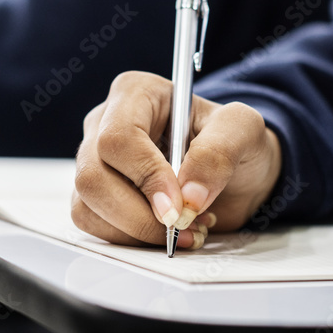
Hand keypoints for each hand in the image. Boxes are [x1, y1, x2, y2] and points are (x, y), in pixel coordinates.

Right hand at [72, 71, 282, 248]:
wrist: (237, 173)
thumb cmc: (234, 142)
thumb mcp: (244, 131)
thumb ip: (219, 152)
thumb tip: (187, 195)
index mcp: (136, 93)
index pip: (118, 138)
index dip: (147, 177)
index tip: (179, 205)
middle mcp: (105, 123)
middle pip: (92, 177)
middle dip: (139, 214)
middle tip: (181, 224)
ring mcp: (95, 160)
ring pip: (88, 206)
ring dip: (138, 231)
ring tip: (184, 227)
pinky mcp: (96, 194)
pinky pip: (94, 225)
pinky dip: (132, 239)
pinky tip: (167, 231)